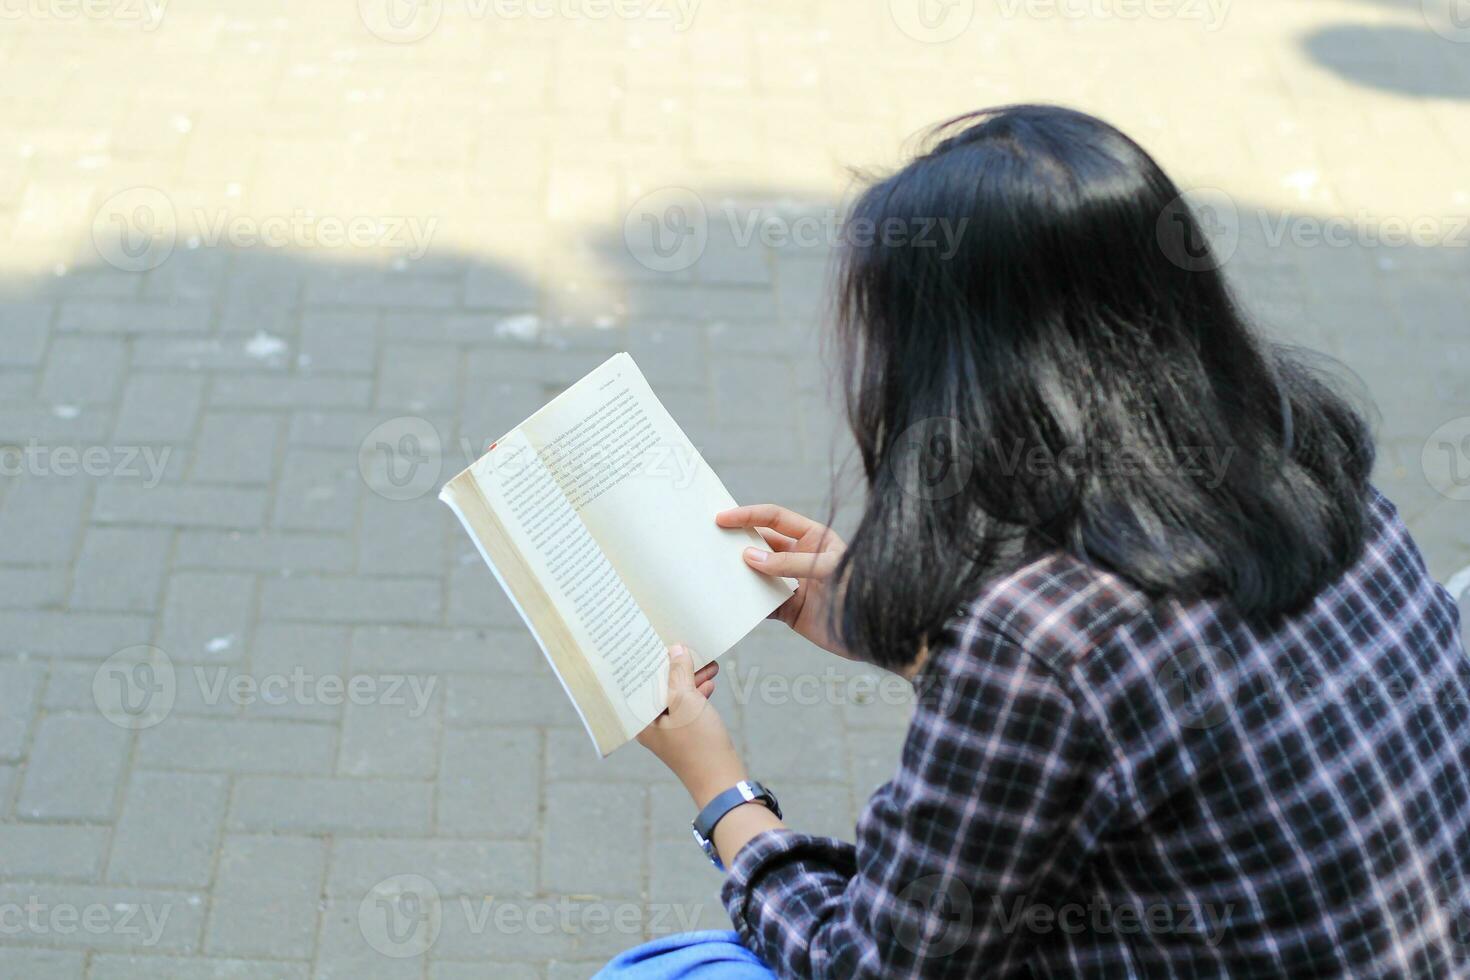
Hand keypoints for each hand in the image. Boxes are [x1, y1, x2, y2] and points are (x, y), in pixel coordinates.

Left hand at [637, 646, 746, 806]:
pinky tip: (709, 682)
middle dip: (674, 667)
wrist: (722, 780)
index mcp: (639, 718)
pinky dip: (696, 693)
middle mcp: (649, 723)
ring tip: (707, 662)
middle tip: (687, 647)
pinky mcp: (684, 733)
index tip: (658, 639)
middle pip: (658, 686)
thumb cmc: (699, 744)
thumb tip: (675, 650)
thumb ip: (679, 673)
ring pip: (675, 695)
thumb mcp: (687, 701)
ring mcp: (667, 730)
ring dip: (689, 678)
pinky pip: (686, 706)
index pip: (638, 680)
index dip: (649, 659)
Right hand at [716, 504, 850, 659]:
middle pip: (760, 544)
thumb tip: (749, 557)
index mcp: (812, 537)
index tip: (721, 518)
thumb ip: (790, 563)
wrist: (875, 634)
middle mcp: (799, 557)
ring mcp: (792, 583)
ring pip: (756, 573)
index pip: (773, 518)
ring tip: (711, 570)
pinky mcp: (788, 610)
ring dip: (737, 572)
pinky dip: (744, 602)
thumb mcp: (827, 569)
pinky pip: (760, 602)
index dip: (747, 515)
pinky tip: (728, 601)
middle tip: (707, 541)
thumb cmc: (859, 591)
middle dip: (736, 542)